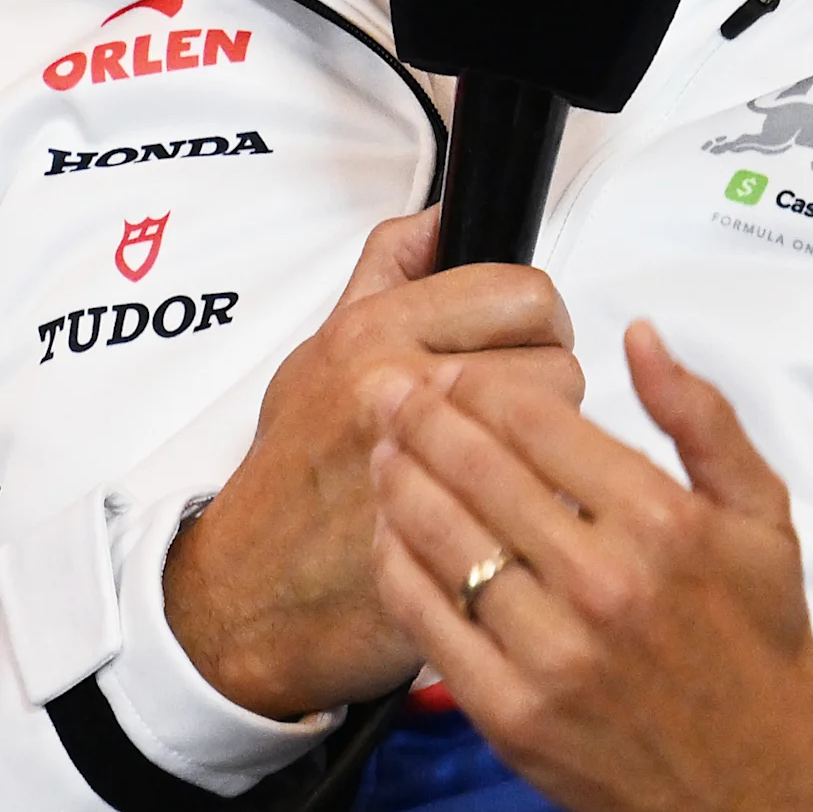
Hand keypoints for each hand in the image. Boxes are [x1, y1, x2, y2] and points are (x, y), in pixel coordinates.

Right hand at [165, 207, 582, 717]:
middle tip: (515, 410)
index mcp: (371, 333)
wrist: (249, 594)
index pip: (520, 292)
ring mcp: (433, 463)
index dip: (536, 318)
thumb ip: (387, 273)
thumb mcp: (320, 351)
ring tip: (502, 460)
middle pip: (558, 356)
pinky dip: (538, 502)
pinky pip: (548, 494)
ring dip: (550, 445)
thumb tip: (442, 217)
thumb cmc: (289, 478)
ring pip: (564, 426)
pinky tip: (497, 509)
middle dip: (550, 381)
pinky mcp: (461, 531)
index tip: (523, 340)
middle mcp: (399, 387)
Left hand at [370, 320, 812, 811]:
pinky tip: (390, 536)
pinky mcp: (516, 715)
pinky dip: (399, 570)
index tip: (455, 372)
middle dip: (423, 417)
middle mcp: (605, 584)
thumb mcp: (761, 510)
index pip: (539, 424)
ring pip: (446, 540)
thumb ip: (700, 415)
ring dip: (401, 482)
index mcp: (663, 522)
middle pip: (480, 471)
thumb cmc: (757, 641)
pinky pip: (432, 624)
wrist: (759, 780)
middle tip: (391, 391)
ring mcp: (555, 654)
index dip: (481, 387)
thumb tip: (640, 337)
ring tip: (380, 450)